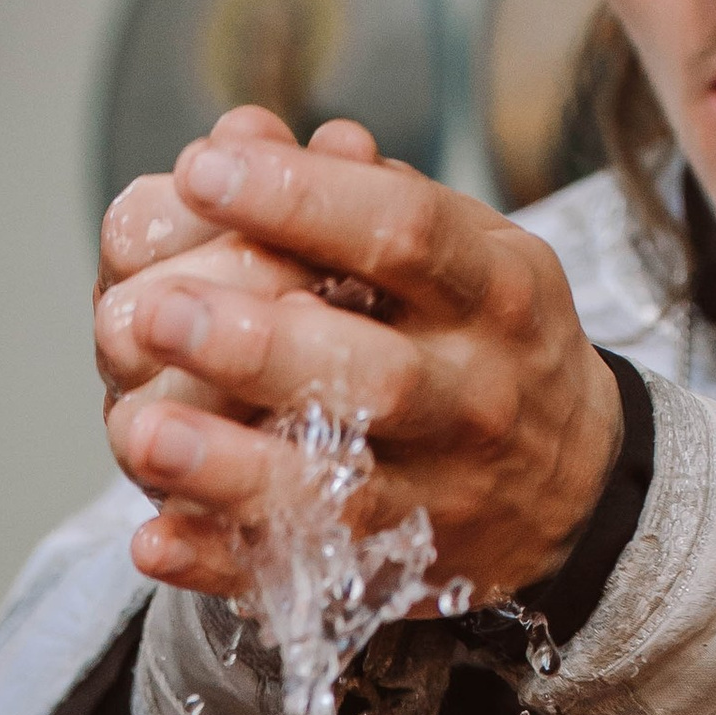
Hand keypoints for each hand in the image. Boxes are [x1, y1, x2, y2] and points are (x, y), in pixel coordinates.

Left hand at [93, 116, 624, 607]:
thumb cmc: (487, 341)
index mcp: (494, 292)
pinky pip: (301, 579)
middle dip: (261, 345)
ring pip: (337, 491)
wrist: (574, 493)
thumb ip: (360, 196)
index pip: (404, 234)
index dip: (302, 201)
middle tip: (160, 310)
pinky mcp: (392, 576)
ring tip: (141, 431)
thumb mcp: (466, 250)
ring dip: (231, 467)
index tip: (204, 169)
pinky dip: (223, 563)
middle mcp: (473, 398)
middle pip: (374, 376)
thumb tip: (245, 135)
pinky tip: (154, 541)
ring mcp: (436, 498)